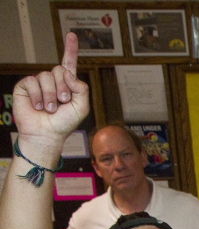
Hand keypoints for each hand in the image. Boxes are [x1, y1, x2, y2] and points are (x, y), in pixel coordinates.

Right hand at [12, 33, 88, 157]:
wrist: (47, 134)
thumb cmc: (64, 123)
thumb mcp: (82, 106)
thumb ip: (81, 88)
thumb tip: (68, 73)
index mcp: (67, 84)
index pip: (69, 63)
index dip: (70, 49)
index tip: (71, 35)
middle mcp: (52, 81)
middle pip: (59, 70)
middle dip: (63, 88)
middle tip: (62, 103)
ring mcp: (38, 83)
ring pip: (46, 76)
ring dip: (51, 96)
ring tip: (50, 109)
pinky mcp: (25, 87)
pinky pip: (33, 82)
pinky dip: (38, 96)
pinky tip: (38, 107)